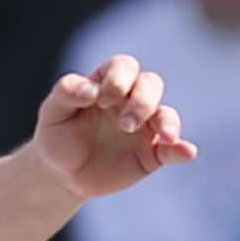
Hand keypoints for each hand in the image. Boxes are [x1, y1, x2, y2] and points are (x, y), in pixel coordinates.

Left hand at [31, 53, 195, 199]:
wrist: (60, 173)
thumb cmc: (57, 136)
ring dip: (166, 121)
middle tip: (125, 124)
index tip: (101, 101)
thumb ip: (66, 92)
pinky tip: (187, 152)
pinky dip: (182, 150)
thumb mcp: (52, 112)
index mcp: (107, 84)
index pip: (124, 67)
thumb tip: (89, 90)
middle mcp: (130, 101)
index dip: (118, 79)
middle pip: (151, 85)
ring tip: (164, 134)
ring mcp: (145, 127)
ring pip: (166, 114)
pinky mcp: (152, 154)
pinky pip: (173, 149)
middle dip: (142, 100)